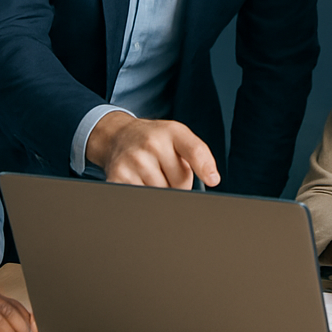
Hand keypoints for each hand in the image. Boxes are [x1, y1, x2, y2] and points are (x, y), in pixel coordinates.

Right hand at [85, 111, 219, 188]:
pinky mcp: (118, 177)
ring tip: (154, 176)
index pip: (194, 150)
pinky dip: (145, 198)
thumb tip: (211, 180)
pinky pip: (141, 200)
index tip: (213, 180)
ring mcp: (133, 160)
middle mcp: (152, 143)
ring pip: (161, 195)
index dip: (205, 167)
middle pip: (180, 183)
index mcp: (172, 132)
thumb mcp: (178, 136)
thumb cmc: (154, 139)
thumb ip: (197, 155)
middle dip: (179, 185)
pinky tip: (141, 183)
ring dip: (161, 194)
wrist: (119, 136)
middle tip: (167, 172)